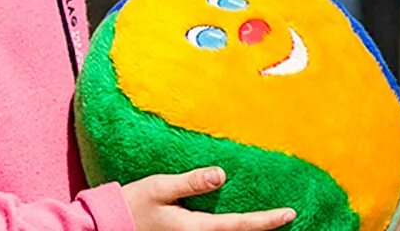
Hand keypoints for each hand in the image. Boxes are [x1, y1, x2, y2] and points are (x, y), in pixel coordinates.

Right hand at [122, 167, 295, 230]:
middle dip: (263, 228)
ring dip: (248, 229)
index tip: (289, 214)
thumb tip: (222, 175)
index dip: (266, 221)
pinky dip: (231, 229)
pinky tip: (240, 222)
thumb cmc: (133, 205)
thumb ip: (192, 182)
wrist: (109, 227)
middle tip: (288, 217)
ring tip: (271, 219)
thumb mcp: (160, 187)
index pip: (239, 225)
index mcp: (194, 228)